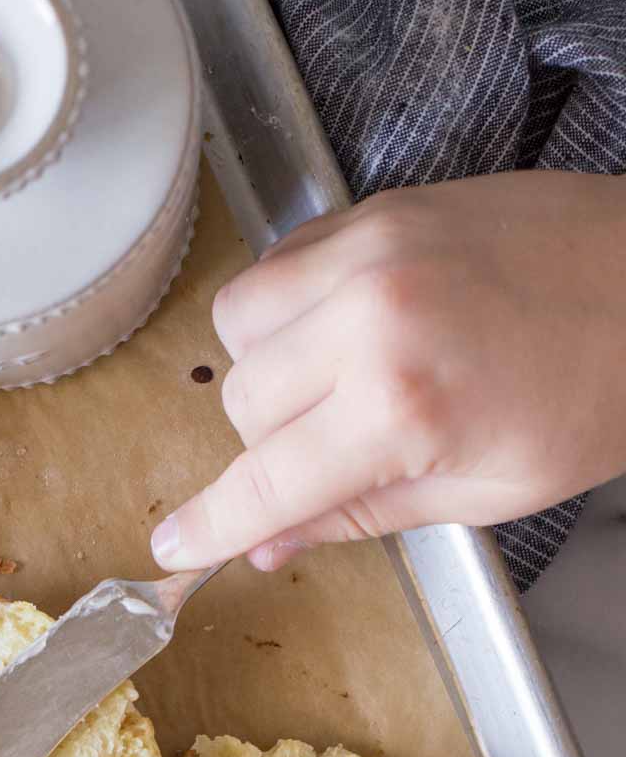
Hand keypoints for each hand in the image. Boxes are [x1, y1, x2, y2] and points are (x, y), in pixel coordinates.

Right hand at [151, 170, 625, 571]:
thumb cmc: (595, 393)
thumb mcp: (483, 493)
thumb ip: (358, 515)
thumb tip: (268, 545)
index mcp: (402, 407)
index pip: (264, 484)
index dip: (210, 527)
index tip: (173, 547)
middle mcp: (371, 320)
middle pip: (242, 404)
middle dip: (272, 444)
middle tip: (338, 448)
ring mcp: (371, 252)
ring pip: (240, 326)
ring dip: (268, 367)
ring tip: (336, 380)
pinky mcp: (378, 209)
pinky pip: (278, 264)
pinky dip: (291, 306)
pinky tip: (348, 326)